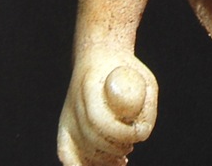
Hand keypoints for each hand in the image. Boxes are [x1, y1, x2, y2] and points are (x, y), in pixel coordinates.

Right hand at [58, 51, 157, 165]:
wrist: (99, 57)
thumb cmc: (126, 71)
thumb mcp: (144, 80)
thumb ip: (147, 107)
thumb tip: (142, 134)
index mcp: (91, 86)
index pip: (99, 120)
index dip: (121, 133)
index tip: (138, 135)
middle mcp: (74, 103)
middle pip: (91, 137)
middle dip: (114, 148)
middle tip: (129, 149)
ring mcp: (68, 115)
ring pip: (80, 148)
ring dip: (102, 160)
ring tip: (120, 159)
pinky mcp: (65, 125)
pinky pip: (66, 152)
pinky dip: (79, 165)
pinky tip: (101, 165)